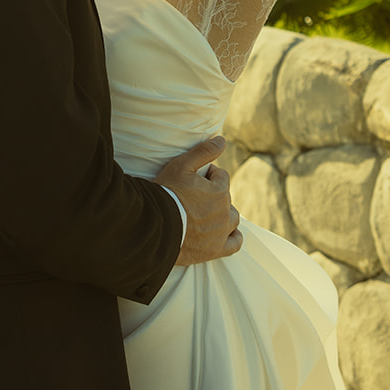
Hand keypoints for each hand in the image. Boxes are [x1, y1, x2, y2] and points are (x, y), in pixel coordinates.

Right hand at [158, 135, 241, 265]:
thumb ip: (203, 152)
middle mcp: (225, 212)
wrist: (153, 227)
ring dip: (223, 213)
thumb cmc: (166, 193)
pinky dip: (233, 236)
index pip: (221, 176)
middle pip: (225, 198)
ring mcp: (221, 233)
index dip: (207, 175)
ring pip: (232, 218)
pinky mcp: (216, 250)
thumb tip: (222, 140)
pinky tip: (223, 232)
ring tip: (205, 212)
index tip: (192, 180)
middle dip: (213, 194)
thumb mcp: (181, 166)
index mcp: (219, 191)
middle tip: (193, 196)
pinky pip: (235, 243)